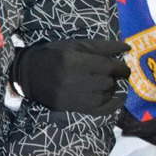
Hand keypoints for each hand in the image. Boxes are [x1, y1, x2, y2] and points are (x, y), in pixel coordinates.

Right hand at [11, 39, 129, 114]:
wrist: (28, 74)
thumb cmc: (53, 55)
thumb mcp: (75, 45)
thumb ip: (102, 47)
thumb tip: (127, 47)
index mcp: (75, 61)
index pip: (109, 67)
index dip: (121, 67)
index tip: (123, 67)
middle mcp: (76, 80)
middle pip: (108, 81)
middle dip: (113, 77)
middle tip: (111, 74)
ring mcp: (74, 97)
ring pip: (106, 95)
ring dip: (110, 89)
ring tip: (106, 83)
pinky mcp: (73, 108)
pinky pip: (101, 110)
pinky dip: (113, 104)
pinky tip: (117, 98)